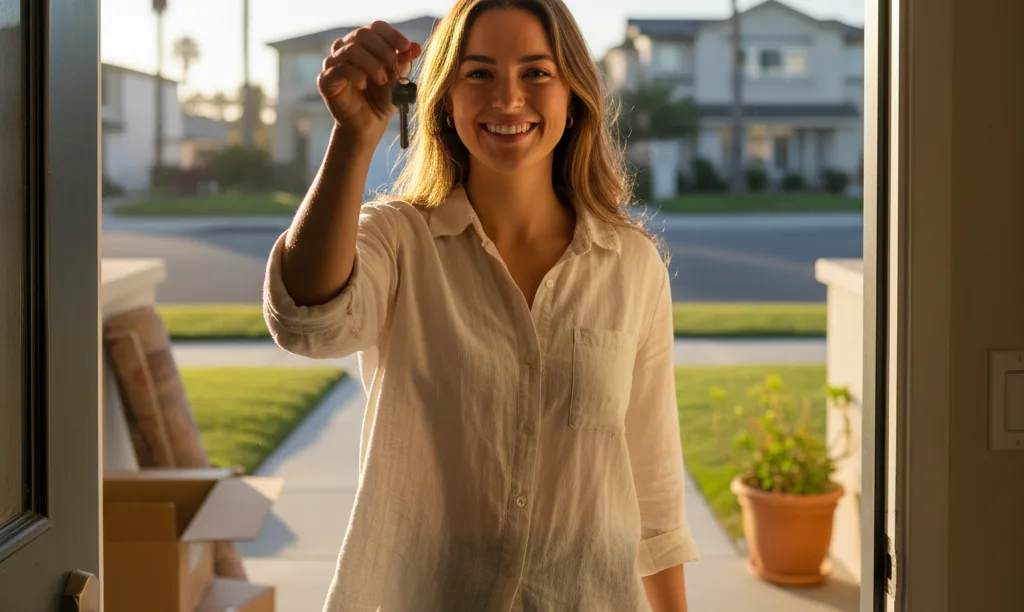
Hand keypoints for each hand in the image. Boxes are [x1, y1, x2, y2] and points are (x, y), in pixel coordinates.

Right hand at [318, 21, 422, 144]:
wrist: (368, 125)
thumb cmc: (382, 100)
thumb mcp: (398, 80)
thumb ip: (404, 63)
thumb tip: (416, 46)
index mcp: (364, 44)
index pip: (376, 27)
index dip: (391, 35)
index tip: (406, 47)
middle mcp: (346, 48)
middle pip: (362, 34)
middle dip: (382, 49)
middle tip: (394, 66)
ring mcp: (333, 63)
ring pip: (352, 50)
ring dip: (372, 64)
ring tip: (383, 80)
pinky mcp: (325, 79)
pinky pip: (340, 69)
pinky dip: (357, 75)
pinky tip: (364, 85)